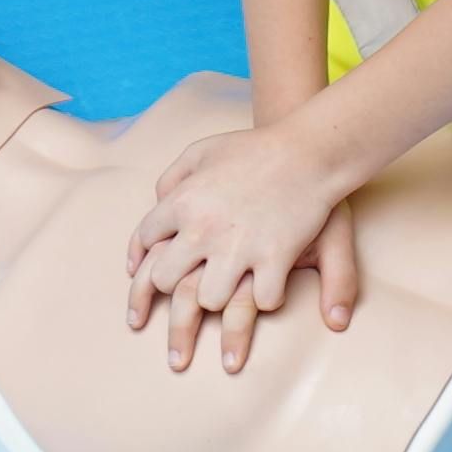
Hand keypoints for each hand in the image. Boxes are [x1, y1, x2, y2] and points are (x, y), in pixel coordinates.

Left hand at [118, 120, 362, 373]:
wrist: (307, 149)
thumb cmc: (253, 149)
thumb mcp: (201, 151)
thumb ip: (173, 177)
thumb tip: (158, 203)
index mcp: (183, 201)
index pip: (145, 239)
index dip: (144, 254)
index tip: (150, 267)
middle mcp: (203, 228)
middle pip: (165, 280)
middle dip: (174, 284)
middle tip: (188, 284)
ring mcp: (239, 246)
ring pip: (208, 300)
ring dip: (219, 297)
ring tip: (232, 288)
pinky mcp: (275, 257)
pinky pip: (263, 302)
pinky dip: (269, 299)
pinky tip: (273, 287)